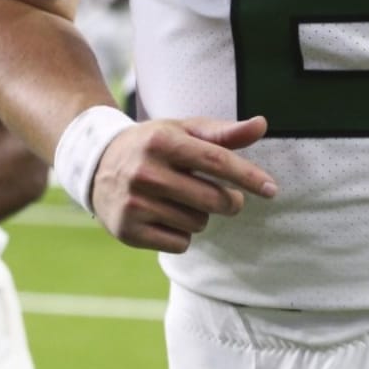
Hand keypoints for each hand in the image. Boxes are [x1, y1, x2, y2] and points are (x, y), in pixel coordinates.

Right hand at [91, 115, 276, 253]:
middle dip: (229, 201)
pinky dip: (182, 234)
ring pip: (198, 223)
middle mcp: (147, 171)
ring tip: (181, 200)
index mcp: (164, 141)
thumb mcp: (184, 130)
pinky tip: (165, 216)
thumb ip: (224, 132)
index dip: (247, 176)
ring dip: (201, 216)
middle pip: (212, 198)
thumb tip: (262, 125)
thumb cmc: (153, 144)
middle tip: (227, 198)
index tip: (272, 189)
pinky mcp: (128, 231)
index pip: (216, 160)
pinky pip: (180, 243)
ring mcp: (135, 203)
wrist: (97, 164)